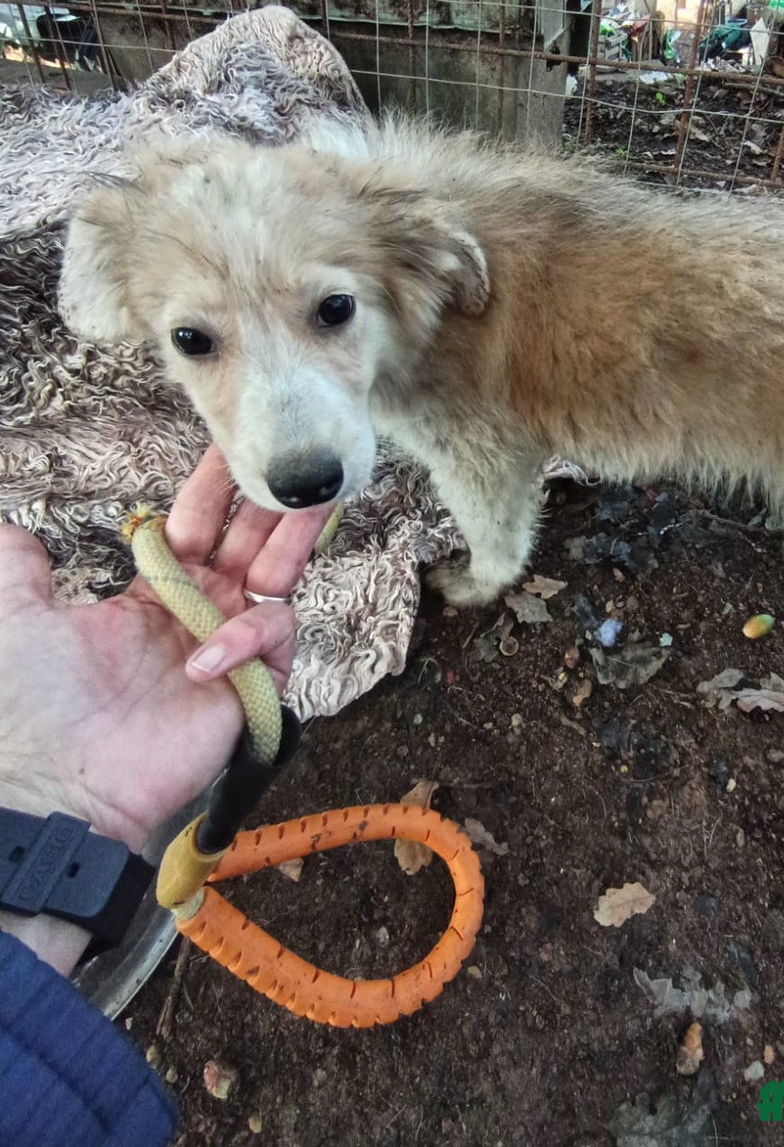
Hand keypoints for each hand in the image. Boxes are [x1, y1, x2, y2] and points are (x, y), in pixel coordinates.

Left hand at [0, 447, 332, 855]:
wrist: (54, 784)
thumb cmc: (31, 704)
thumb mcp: (16, 617)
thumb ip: (19, 568)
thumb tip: (11, 529)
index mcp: (152, 594)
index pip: (196, 525)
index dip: (213, 485)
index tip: (227, 441)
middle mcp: (200, 613)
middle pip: (250, 541)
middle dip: (270, 498)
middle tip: (290, 455)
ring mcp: (229, 648)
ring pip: (281, 577)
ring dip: (298, 536)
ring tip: (312, 502)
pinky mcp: (252, 686)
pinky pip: (272, 637)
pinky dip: (244, 637)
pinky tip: (200, 660)